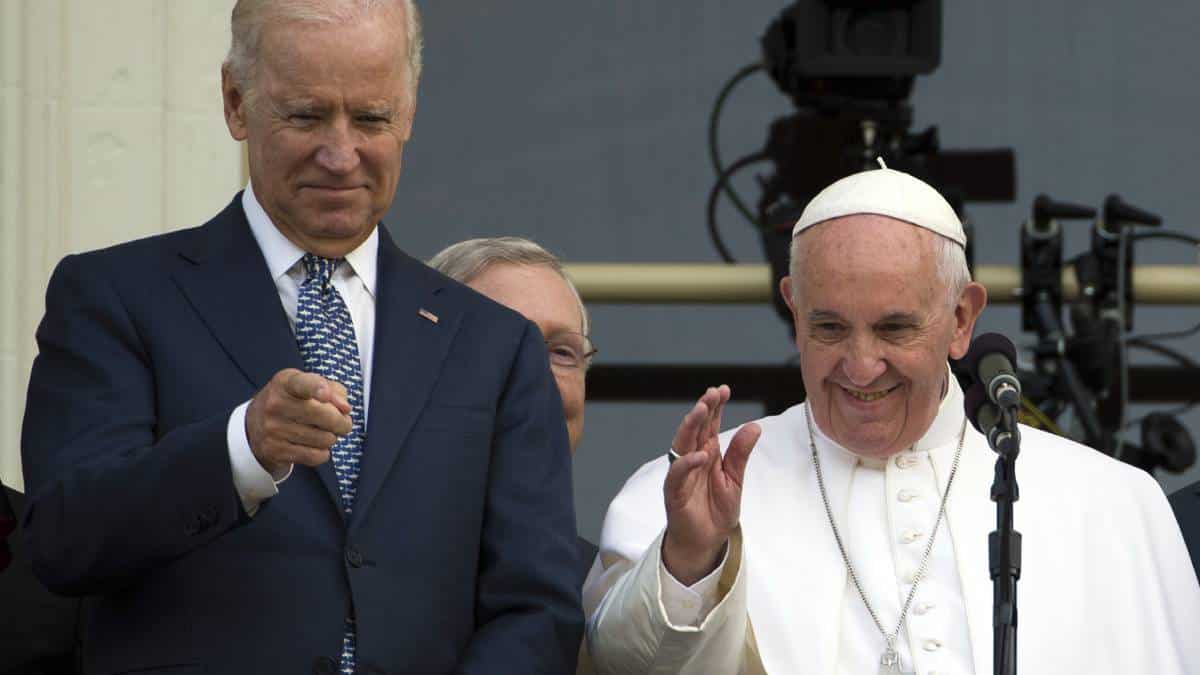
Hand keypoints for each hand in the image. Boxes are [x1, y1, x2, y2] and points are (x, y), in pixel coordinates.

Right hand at [245, 369, 352, 476]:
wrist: (255, 425)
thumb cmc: (293, 401)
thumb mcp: (309, 386)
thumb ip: (333, 390)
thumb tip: (345, 409)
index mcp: (285, 383)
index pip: (301, 383)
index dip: (316, 388)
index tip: (325, 394)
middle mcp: (275, 404)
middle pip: (323, 416)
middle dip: (342, 423)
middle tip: (344, 423)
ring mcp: (273, 429)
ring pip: (323, 439)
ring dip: (332, 438)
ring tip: (326, 433)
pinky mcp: (275, 451)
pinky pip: (314, 456)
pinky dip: (323, 453)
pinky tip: (317, 446)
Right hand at [661, 385, 760, 585]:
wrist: (707, 541)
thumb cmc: (717, 510)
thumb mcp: (735, 479)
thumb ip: (740, 454)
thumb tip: (754, 426)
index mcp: (708, 453)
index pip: (710, 424)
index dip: (715, 406)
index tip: (724, 390)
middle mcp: (692, 459)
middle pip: (695, 429)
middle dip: (703, 409)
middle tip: (712, 393)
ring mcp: (682, 474)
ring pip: (682, 444)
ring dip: (691, 426)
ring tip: (702, 410)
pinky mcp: (674, 492)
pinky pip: (677, 475)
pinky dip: (687, 463)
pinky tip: (700, 455)